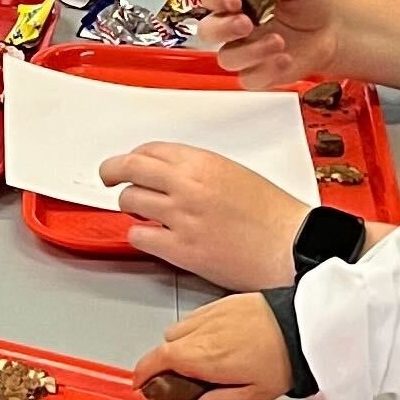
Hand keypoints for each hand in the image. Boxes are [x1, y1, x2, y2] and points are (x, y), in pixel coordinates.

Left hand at [107, 142, 319, 290]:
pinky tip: (150, 235)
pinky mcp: (180, 250)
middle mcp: (187, 186)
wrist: (291, 246)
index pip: (151, 150)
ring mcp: (180, 218)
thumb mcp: (237, 175)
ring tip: (139, 210)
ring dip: (129, 205)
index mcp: (203, 163)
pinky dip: (139, 234)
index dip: (134, 156)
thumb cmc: (274, 216)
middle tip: (108, 177)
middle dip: (112, 172)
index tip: (130, 162)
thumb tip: (174, 177)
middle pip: (130, 169)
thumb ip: (201, 173)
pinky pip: (139, 236)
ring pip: (129, 201)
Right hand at [130, 295, 293, 399]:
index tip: (142, 384)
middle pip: (164, 345)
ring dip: (180, 345)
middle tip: (178, 379)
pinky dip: (197, 330)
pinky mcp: (224, 302)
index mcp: (203, 358)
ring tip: (201, 361)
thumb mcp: (252, 395)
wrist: (307, 326)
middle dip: (164, 362)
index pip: (155, 361)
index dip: (142, 374)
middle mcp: (202, 332)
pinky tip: (217, 342)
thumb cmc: (284, 359)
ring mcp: (212, 314)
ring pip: (179, 329)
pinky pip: (198, 316)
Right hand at [190, 0, 338, 84]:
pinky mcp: (261, 72)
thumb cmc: (314, 1)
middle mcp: (238, 23)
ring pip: (227, 58)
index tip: (233, 0)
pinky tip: (283, 58)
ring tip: (278, 41)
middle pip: (208, 31)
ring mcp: (247, 50)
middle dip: (224, 28)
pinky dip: (266, 70)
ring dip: (250, 51)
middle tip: (246, 23)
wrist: (336, 27)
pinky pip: (249, 78)